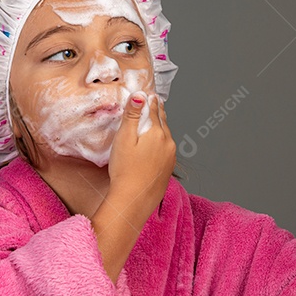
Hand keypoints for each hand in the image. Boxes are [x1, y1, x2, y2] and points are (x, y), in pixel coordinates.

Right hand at [107, 93, 174, 216]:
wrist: (134, 199)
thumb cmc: (125, 170)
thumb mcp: (124, 138)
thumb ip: (132, 115)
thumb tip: (139, 96)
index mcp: (157, 133)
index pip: (154, 111)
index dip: (150, 102)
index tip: (150, 95)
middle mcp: (168, 143)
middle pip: (162, 123)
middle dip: (158, 113)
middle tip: (156, 103)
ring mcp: (170, 157)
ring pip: (166, 137)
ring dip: (161, 128)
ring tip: (156, 122)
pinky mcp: (168, 170)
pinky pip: (166, 150)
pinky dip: (162, 143)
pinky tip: (156, 146)